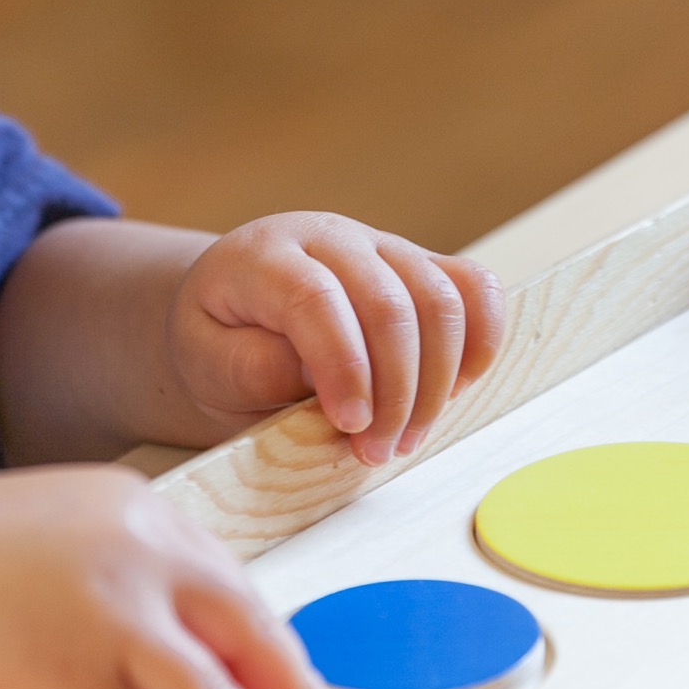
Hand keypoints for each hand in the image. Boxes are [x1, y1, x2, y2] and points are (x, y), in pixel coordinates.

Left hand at [169, 212, 507, 467]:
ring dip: (437, 381)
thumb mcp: (207, 361)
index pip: (316, 299)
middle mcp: (330, 237)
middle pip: (389, 303)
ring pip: (441, 298)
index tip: (352, 425)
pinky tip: (455, 389)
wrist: (234, 310)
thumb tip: (316, 378)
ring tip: (407, 437)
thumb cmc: (220, 341)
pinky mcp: (420, 264)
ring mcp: (382, 246)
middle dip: (395, 391)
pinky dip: (480, 339)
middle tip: (378, 451)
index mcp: (266, 255)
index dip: (343, 366)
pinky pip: (474, 287)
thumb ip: (253, 367)